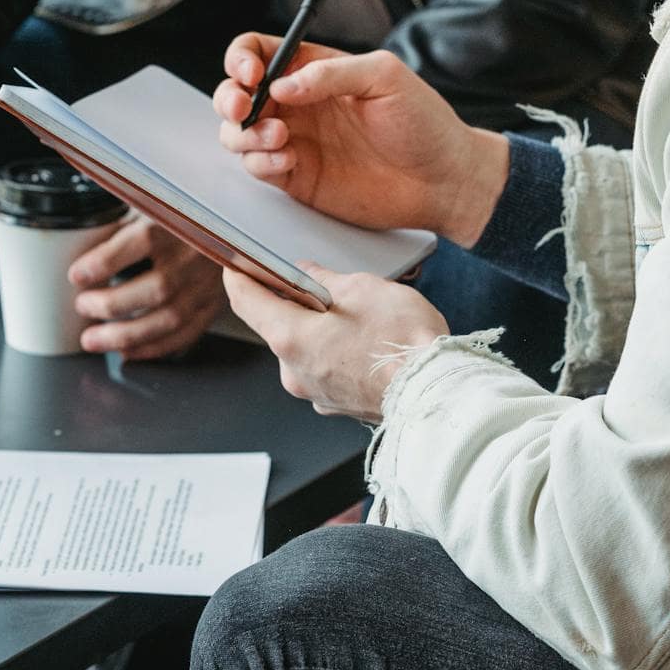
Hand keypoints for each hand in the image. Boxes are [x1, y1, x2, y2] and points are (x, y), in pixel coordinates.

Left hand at [70, 214, 225, 360]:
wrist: (234, 229)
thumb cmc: (186, 218)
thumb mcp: (157, 207)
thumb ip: (126, 226)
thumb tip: (83, 248)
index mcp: (180, 223)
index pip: (142, 241)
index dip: (105, 262)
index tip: (77, 275)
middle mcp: (197, 256)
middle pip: (156, 289)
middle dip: (111, 305)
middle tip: (83, 306)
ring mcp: (209, 285)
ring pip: (169, 319)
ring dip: (126, 336)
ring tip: (94, 339)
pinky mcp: (214, 306)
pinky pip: (185, 334)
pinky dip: (153, 348)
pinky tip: (128, 351)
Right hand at [214, 37, 508, 246]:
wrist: (443, 180)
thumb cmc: (424, 122)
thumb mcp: (385, 78)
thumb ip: (332, 72)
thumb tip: (282, 83)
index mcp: (315, 69)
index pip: (260, 52)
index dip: (242, 59)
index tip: (251, 73)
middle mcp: (298, 104)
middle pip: (237, 92)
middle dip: (229, 97)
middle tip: (244, 105)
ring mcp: (295, 141)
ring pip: (238, 133)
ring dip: (243, 133)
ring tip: (278, 136)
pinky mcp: (297, 178)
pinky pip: (258, 167)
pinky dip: (260, 163)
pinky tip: (287, 160)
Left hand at [221, 262, 447, 422]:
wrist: (434, 392)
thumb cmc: (402, 342)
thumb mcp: (362, 289)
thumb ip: (325, 279)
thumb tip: (308, 274)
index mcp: (291, 338)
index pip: (246, 302)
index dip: (239, 277)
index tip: (235, 265)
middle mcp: (294, 372)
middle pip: (280, 326)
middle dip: (299, 303)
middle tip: (329, 286)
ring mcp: (315, 393)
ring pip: (306, 348)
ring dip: (321, 329)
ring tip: (362, 317)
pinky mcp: (336, 404)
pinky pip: (326, 368)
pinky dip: (337, 352)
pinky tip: (367, 342)